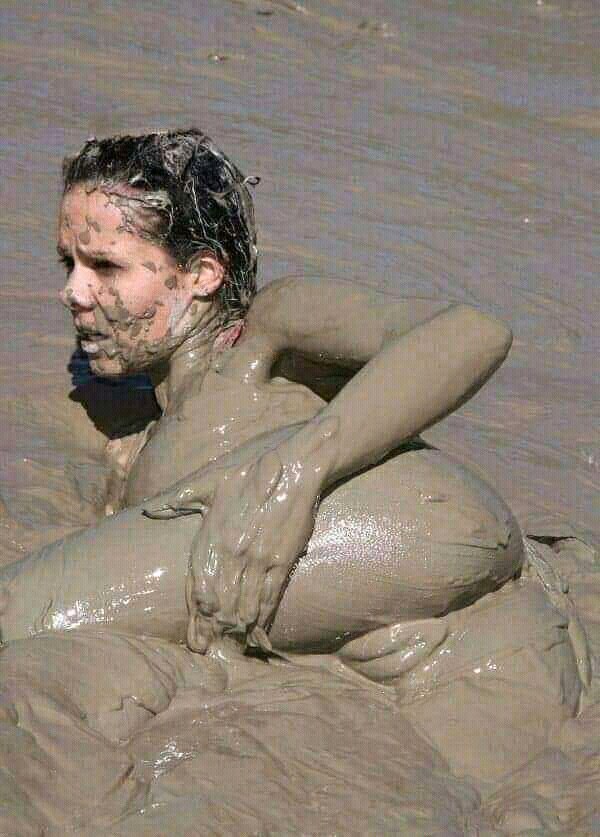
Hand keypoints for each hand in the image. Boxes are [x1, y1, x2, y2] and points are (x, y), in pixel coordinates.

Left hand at [145, 416, 338, 652]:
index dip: (195, 609)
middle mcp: (233, 552)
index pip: (197, 582)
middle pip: (219, 601)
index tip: (193, 631)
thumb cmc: (251, 468)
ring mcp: (259, 559)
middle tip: (208, 647)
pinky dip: (263, 616)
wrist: (295, 466)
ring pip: (245, 604)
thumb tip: (147, 510)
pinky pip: (270, 596)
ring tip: (232, 643)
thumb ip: (178, 498)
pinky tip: (259, 629)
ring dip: (237, 626)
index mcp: (212, 535)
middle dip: (214, 627)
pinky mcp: (282, 560)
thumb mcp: (209, 479)